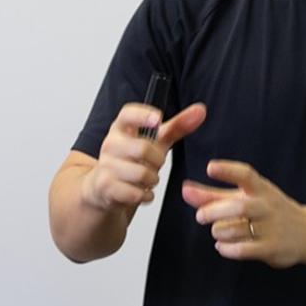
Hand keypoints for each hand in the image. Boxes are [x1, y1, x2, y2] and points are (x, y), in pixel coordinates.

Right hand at [80, 102, 207, 212]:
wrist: (104, 187)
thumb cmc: (133, 160)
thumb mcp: (156, 141)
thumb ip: (178, 126)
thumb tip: (201, 110)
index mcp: (121, 128)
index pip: (128, 114)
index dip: (143, 115)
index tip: (157, 119)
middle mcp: (110, 144)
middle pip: (143, 149)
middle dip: (157, 160)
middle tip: (154, 164)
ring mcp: (106, 166)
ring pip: (142, 174)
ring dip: (151, 180)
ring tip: (145, 178)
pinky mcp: (105, 186)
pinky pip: (135, 193)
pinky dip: (145, 195)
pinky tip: (140, 191)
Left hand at [182, 161, 305, 267]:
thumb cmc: (269, 211)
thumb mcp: (245, 198)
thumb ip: (213, 196)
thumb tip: (185, 190)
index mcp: (261, 189)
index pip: (246, 175)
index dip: (228, 170)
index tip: (210, 167)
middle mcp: (267, 206)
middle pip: (239, 206)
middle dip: (215, 211)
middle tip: (200, 216)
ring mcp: (271, 227)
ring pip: (239, 229)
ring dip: (220, 231)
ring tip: (216, 232)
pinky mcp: (272, 248)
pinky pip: (245, 249)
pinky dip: (228, 249)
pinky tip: (221, 246)